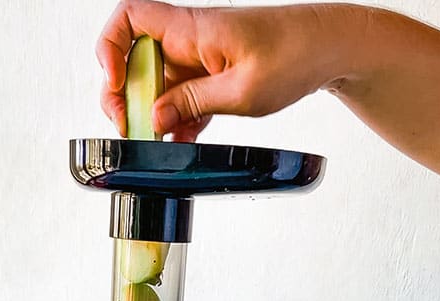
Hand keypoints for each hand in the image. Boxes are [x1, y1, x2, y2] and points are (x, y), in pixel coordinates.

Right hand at [96, 0, 350, 141]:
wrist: (329, 49)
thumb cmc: (296, 54)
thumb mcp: (241, 91)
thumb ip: (192, 104)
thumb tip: (154, 118)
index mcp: (192, 30)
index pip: (129, 19)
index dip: (109, 49)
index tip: (113, 84)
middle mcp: (188, 41)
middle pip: (136, 62)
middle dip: (127, 97)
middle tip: (134, 129)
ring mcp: (199, 60)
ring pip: (158, 86)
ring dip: (154, 115)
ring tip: (160, 142)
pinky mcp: (210, 76)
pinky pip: (182, 97)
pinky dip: (179, 120)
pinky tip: (183, 140)